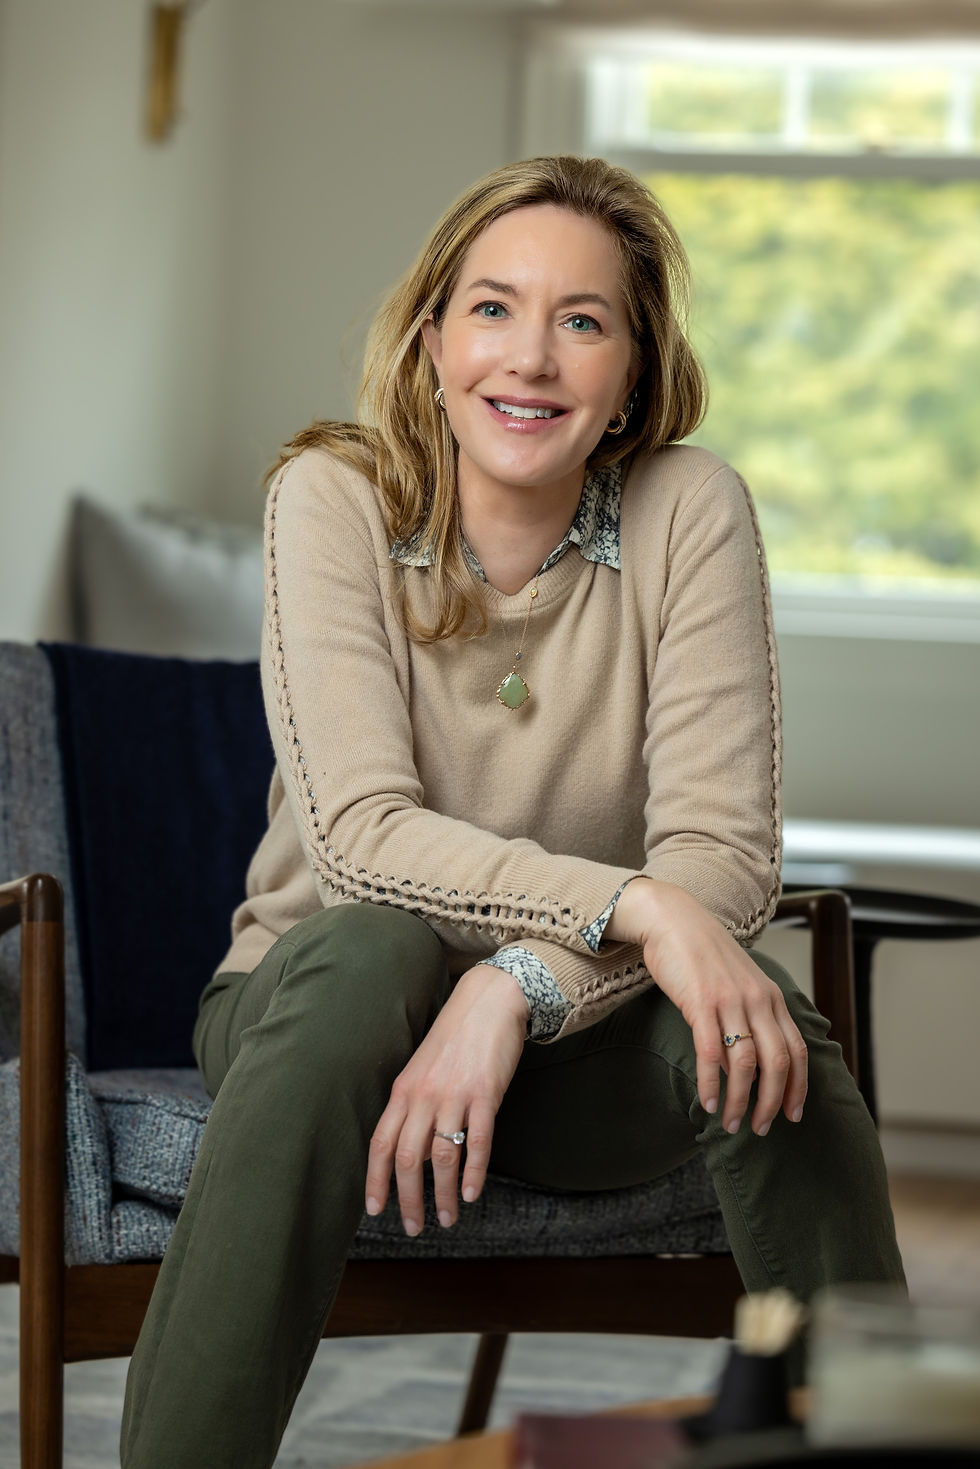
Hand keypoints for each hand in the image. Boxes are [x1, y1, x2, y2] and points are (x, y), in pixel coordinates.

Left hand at [364, 965, 528, 1234]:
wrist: (488, 1003)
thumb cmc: (455, 1039)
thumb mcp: (423, 1071)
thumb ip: (414, 1109)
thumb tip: (414, 1157)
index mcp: (403, 1090)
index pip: (380, 1144)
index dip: (375, 1181)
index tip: (375, 1210)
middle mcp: (423, 1096)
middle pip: (406, 1159)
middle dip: (408, 1200)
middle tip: (415, 1227)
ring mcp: (454, 1095)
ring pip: (440, 1158)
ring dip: (442, 1195)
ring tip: (448, 1218)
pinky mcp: (485, 1094)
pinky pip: (476, 1143)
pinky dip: (472, 1173)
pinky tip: (470, 1194)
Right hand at [608, 878, 806, 1136]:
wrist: (673, 919)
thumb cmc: (701, 956)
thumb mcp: (736, 986)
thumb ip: (746, 1022)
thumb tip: (741, 1071)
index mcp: (771, 997)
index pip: (797, 1049)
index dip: (798, 1087)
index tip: (793, 1116)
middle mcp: (757, 999)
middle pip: (778, 1061)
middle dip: (772, 1102)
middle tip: (761, 1129)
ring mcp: (730, 1000)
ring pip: (746, 1062)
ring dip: (742, 1100)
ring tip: (732, 1124)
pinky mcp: (701, 1001)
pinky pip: (711, 1052)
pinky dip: (712, 1083)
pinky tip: (708, 1103)